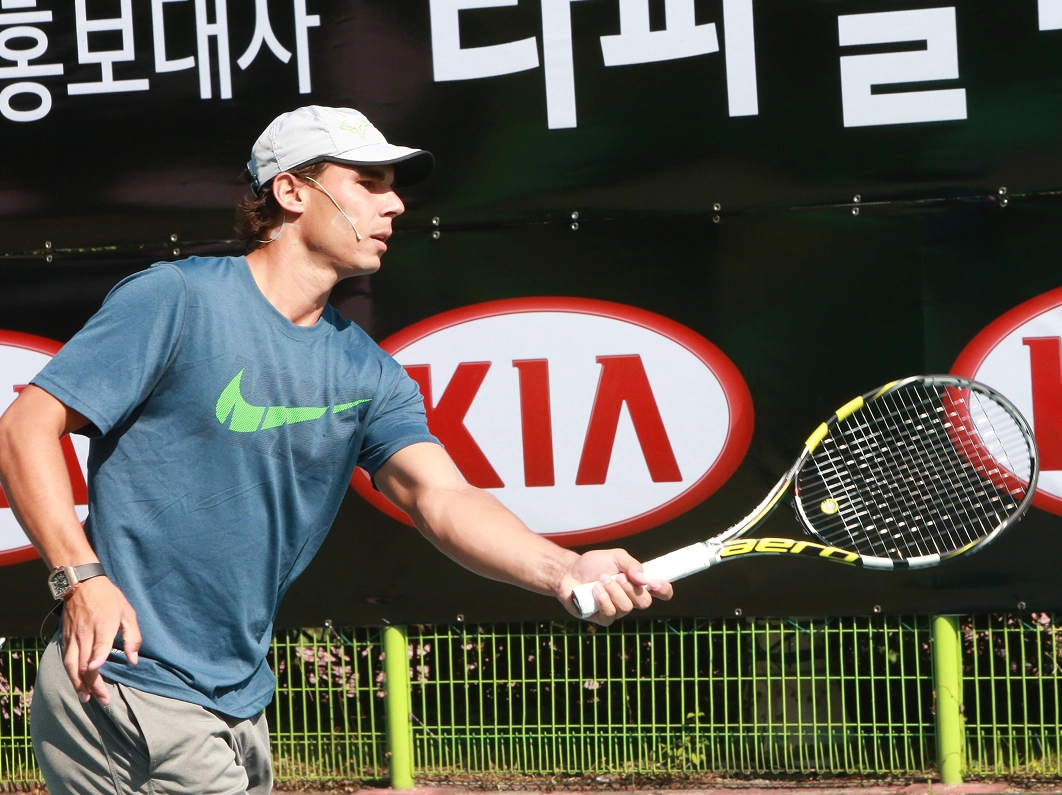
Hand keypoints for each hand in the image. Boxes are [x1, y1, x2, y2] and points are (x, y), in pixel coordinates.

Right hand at [60, 576, 140, 704]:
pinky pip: (67, 660)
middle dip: (93, 684)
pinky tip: (77, 684)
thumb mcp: (128, 612)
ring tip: (86, 698)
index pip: (99, 645)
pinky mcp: (65, 638)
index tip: (97, 671)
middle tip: (103, 700)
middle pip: (85, 663)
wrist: (82, 583)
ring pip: (72, 665)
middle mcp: (86, 633)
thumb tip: (133, 660)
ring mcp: (73, 636)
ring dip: (78, 683)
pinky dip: (71, 674)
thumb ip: (133, 637)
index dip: (97, 659)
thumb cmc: (109, 598)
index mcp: (104, 624)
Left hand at [557, 548, 672, 625]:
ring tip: (601, 580)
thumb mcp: (615, 556)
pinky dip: (603, 599)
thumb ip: (631, 564)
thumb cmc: (594, 565)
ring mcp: (617, 611)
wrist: (569, 572)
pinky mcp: (603, 618)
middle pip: (645, 602)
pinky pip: (610, 613)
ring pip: (626, 607)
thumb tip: (643, 579)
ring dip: (614, 590)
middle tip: (618, 577)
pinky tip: (594, 590)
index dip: (664, 590)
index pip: (662, 593)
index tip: (654, 582)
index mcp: (638, 585)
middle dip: (631, 588)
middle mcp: (631, 600)